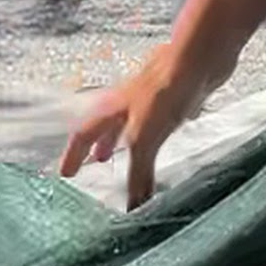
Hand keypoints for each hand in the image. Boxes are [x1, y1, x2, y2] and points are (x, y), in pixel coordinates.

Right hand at [58, 40, 229, 209]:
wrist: (199, 59)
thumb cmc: (165, 91)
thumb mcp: (144, 138)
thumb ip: (139, 172)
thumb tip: (134, 206)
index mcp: (113, 109)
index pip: (84, 134)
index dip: (73, 154)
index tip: (66, 173)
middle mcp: (128, 102)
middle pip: (107, 125)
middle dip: (101, 144)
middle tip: (98, 162)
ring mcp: (153, 97)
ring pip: (134, 122)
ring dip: (129, 140)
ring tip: (134, 154)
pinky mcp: (177, 96)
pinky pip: (161, 118)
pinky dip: (158, 131)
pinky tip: (170, 134)